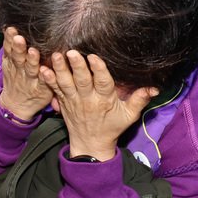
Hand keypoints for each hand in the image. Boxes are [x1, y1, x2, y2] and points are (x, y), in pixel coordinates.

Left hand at [0, 25, 51, 120]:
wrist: (16, 103)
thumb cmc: (37, 95)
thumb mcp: (48, 94)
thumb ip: (57, 81)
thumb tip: (72, 69)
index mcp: (40, 86)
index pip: (44, 80)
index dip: (45, 75)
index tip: (46, 69)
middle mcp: (28, 77)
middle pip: (29, 67)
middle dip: (31, 58)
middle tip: (32, 50)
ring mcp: (16, 70)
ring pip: (16, 59)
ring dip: (17, 48)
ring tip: (17, 37)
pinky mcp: (7, 63)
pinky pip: (7, 51)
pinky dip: (7, 41)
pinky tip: (8, 30)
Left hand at [41, 51, 155, 162]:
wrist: (90, 145)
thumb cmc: (112, 127)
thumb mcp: (128, 116)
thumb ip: (139, 100)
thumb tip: (154, 88)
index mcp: (104, 100)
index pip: (102, 83)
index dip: (99, 70)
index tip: (94, 57)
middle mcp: (88, 99)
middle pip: (82, 81)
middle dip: (77, 66)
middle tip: (71, 52)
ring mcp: (73, 101)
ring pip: (66, 83)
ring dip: (60, 70)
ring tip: (55, 56)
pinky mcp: (63, 102)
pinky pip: (55, 90)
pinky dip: (49, 80)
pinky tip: (43, 70)